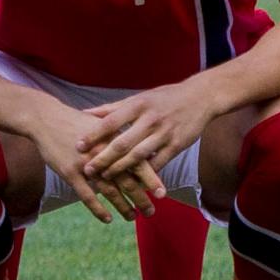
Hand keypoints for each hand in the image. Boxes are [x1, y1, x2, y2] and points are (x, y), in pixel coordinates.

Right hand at [33, 100, 162, 220]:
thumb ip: (123, 138)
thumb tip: (146, 150)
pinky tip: (108, 219)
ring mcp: (86, 163)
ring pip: (110, 190)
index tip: (163, 194)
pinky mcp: (70, 172)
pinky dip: (98, 209)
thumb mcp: (104, 125)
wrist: (47, 118)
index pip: (139, 162)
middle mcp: (104, 153)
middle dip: (141, 198)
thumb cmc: (78, 122)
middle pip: (127, 180)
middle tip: (151, 212)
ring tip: (132, 217)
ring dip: (123, 206)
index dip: (151, 179)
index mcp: (115, 140)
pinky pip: (87, 195)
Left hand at [78, 85, 212, 181]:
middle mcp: (151, 119)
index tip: (78, 146)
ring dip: (120, 169)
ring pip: (138, 156)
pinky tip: (133, 182)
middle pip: (122, 143)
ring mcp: (165, 133)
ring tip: (105, 178)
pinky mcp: (177, 145)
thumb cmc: (165, 97)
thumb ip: (112, 108)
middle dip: (103, 158)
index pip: (111, 121)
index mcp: (139, 105)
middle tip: (87, 169)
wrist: (201, 97)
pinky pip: (158, 164)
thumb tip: (85, 112)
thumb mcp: (139, 98)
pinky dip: (144, 175)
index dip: (94, 135)